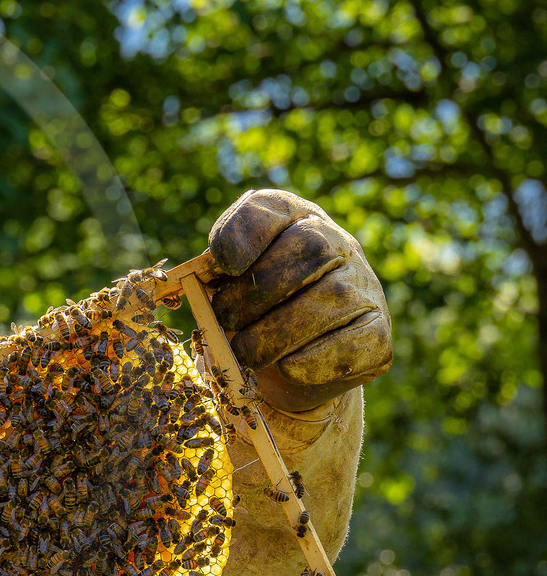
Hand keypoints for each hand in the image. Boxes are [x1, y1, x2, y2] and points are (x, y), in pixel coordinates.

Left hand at [207, 189, 391, 412]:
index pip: (271, 207)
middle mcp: (339, 245)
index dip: (242, 233)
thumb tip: (197, 280)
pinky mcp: (378, 336)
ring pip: (332, 298)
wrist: (287, 368)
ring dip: (275, 333)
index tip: (223, 266)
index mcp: (292, 221)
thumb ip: (211, 274)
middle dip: (256, 290)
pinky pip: (351, 344)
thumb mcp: (226, 287)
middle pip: (310, 248)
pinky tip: (286, 366)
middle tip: (227, 319)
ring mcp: (365, 289)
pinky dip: (309, 360)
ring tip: (247, 352)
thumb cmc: (250, 315)